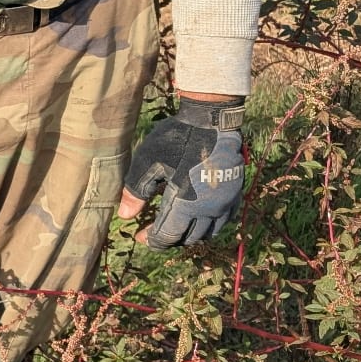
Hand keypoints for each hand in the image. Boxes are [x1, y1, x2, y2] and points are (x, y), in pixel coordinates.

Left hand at [118, 98, 245, 247]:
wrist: (212, 121)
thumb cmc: (176, 139)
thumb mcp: (148, 163)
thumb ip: (136, 191)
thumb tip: (125, 216)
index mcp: (186, 204)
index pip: (167, 235)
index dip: (152, 240)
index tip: (139, 237)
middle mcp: (209, 209)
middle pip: (188, 238)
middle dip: (169, 239)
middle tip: (154, 231)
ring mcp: (225, 203)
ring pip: (208, 233)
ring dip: (189, 234)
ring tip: (173, 226)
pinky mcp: (235, 194)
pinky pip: (223, 221)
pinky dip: (208, 225)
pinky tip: (196, 217)